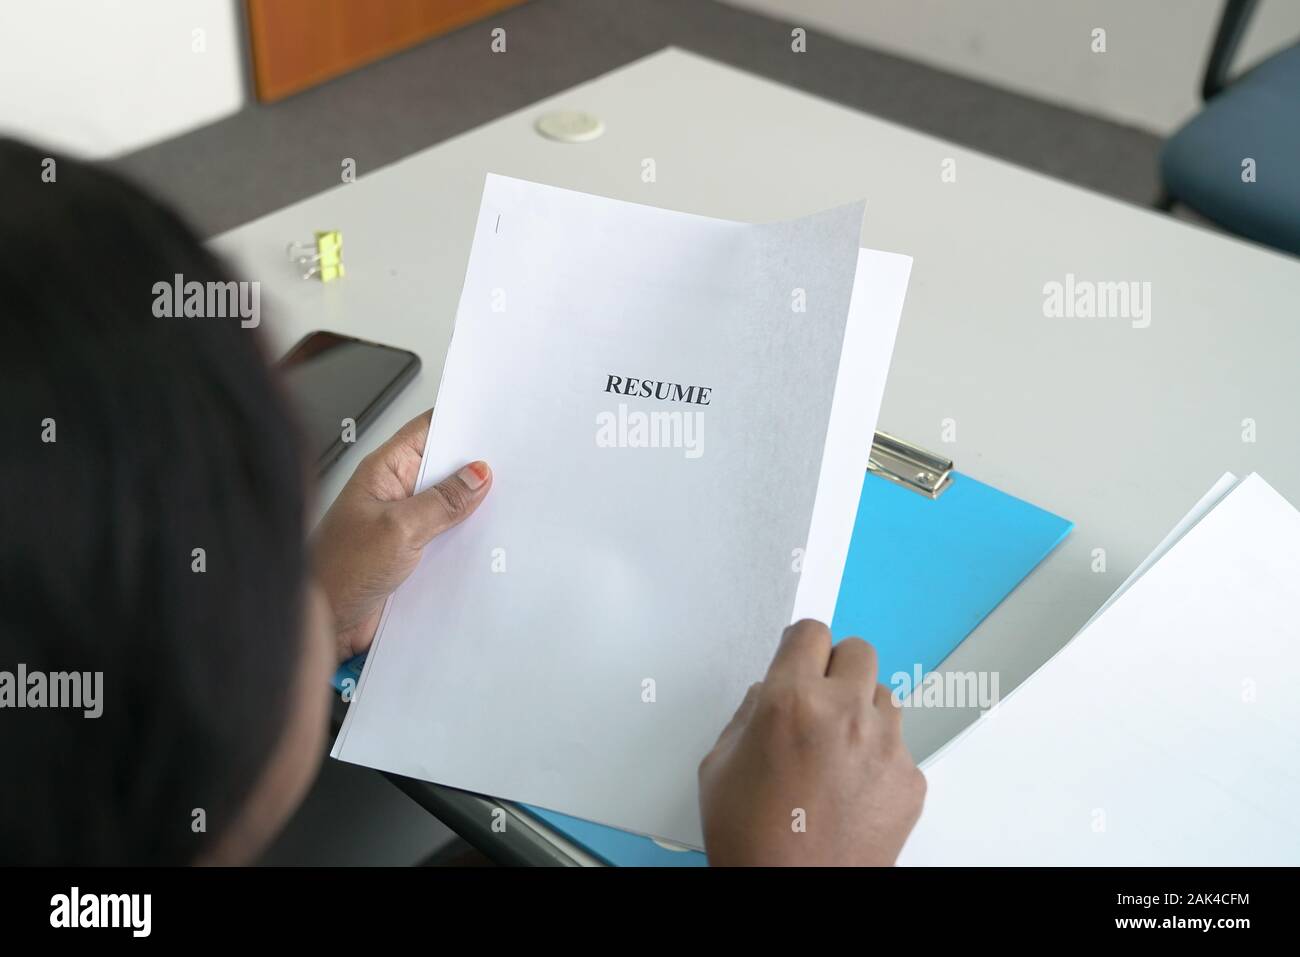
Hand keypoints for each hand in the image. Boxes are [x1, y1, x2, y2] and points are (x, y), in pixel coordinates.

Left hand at [312, 410, 491, 660]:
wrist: (325, 623)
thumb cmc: (338, 572)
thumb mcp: (399, 529)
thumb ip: (441, 501)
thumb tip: (477, 475)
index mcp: (384, 471)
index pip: (427, 430)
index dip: (460, 422)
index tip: (494, 422)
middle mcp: (394, 492)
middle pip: (443, 467)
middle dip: (474, 467)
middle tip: (508, 468)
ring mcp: (404, 522)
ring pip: (448, 504)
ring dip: (471, 507)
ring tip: (501, 505)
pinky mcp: (412, 552)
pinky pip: (446, 535)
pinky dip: (465, 536)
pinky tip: (482, 540)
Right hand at [698, 619, 924, 865]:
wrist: (791, 895)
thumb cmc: (752, 841)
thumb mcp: (719, 765)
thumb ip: (749, 714)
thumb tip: (771, 694)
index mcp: (791, 702)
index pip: (811, 633)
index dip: (801, 646)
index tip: (800, 657)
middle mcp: (845, 714)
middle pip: (858, 652)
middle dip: (836, 669)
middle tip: (820, 700)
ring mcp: (884, 747)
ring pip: (883, 696)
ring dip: (861, 710)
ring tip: (836, 750)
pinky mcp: (910, 780)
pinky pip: (899, 746)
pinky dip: (877, 758)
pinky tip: (851, 787)